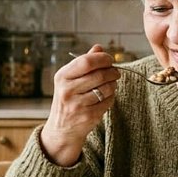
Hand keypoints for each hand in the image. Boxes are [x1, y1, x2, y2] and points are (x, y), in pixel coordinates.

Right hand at [40, 45, 119, 165]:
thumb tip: (99, 47)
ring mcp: (77, 105)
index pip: (86, 62)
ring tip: (111, 84)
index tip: (109, 60)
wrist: (62, 128)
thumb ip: (84, 63)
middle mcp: (67, 90)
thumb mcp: (70, 79)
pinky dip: (111, 97)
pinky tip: (106, 96)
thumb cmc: (69, 98)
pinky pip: (108, 101)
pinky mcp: (88, 116)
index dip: (102, 58)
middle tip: (115, 72)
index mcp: (62, 76)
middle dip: (112, 72)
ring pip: (106, 88)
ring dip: (113, 84)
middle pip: (99, 75)